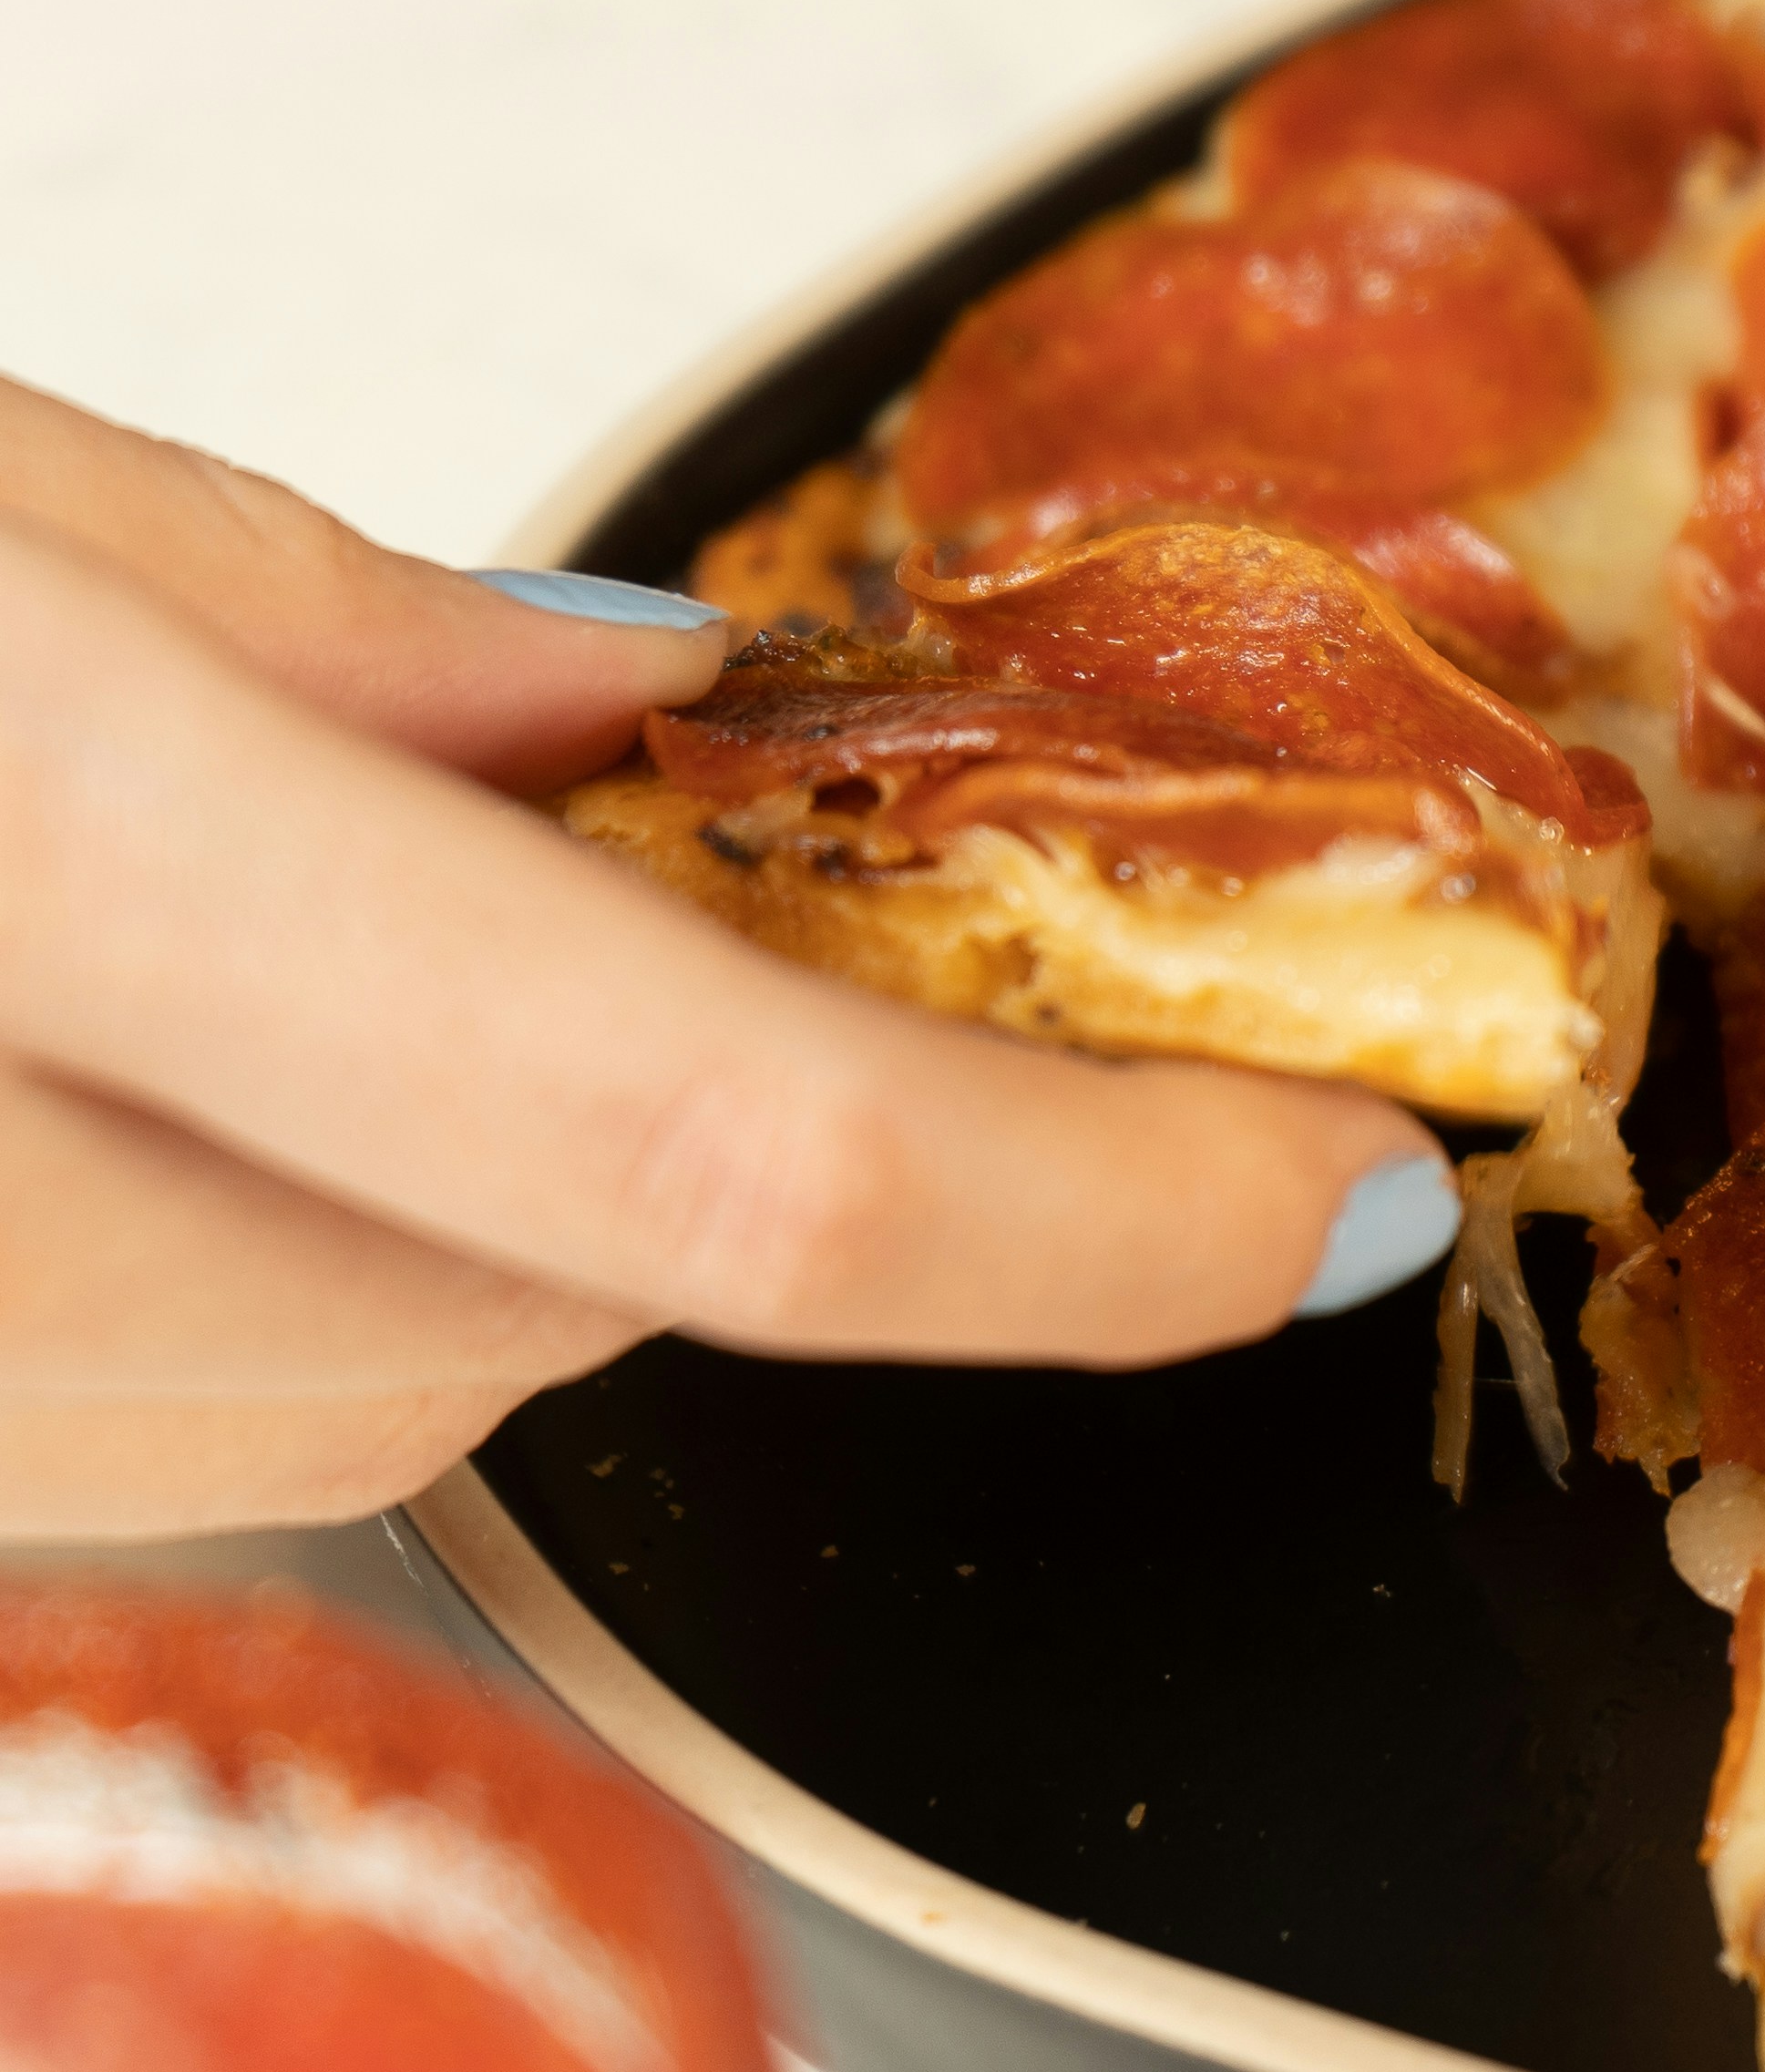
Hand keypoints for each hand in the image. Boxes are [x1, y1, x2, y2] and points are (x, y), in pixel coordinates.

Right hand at [0, 380, 1448, 1542]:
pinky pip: (184, 1441)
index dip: (1109, 1203)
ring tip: (302, 944)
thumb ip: (336, 631)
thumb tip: (656, 730)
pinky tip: (161, 1089)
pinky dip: (268, 1270)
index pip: (737, 1149)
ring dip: (482, 1199)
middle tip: (746, 916)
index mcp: (44, 856)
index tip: (1330, 1171)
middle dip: (745, 1128)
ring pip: (398, 1399)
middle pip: (585, 1300)